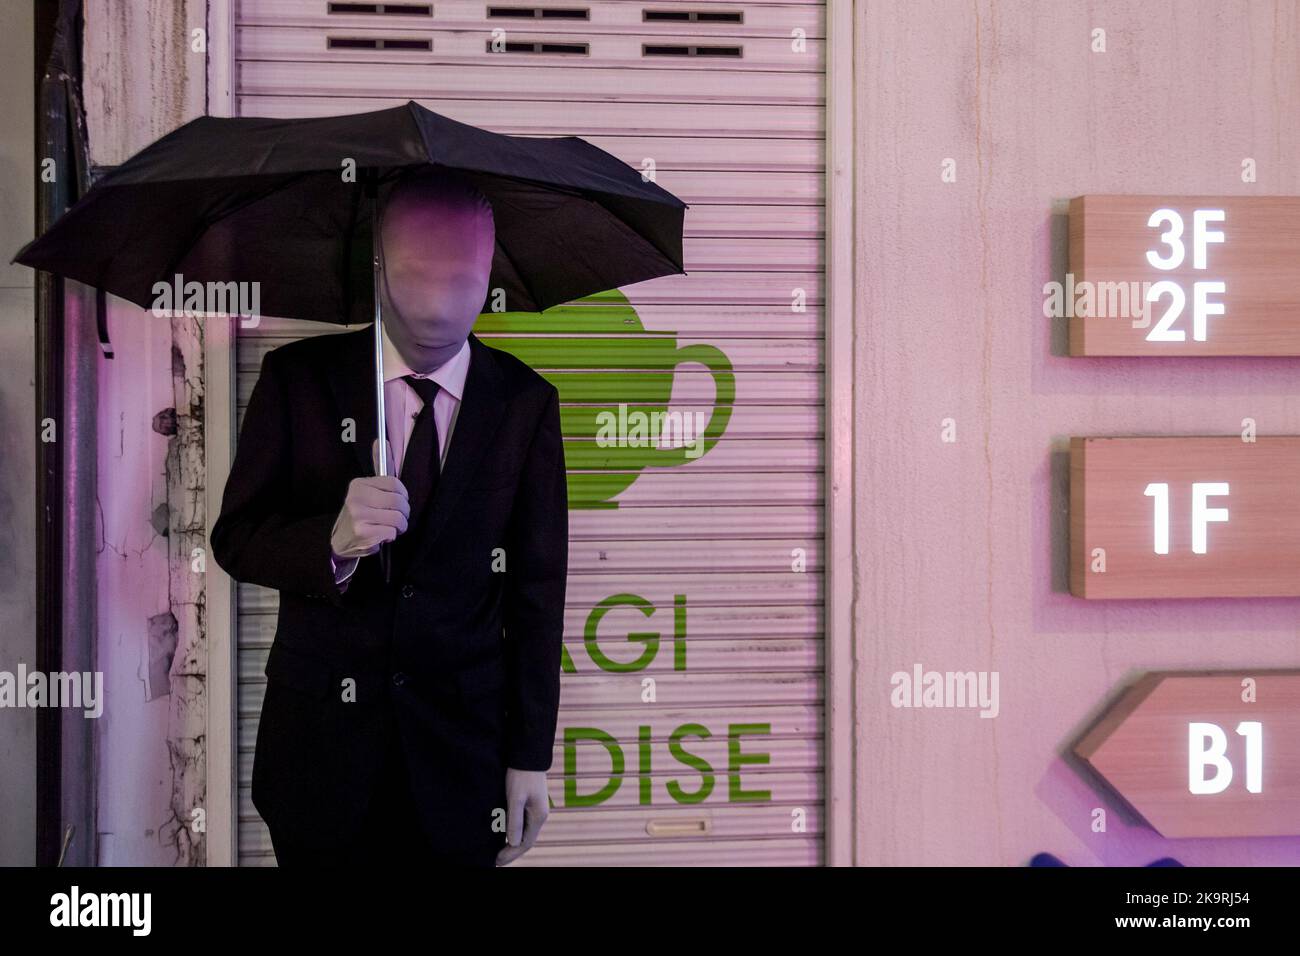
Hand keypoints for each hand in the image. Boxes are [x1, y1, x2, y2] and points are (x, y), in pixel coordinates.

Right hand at [329, 439, 408, 558]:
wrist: (342, 541)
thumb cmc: (360, 514)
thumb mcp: (367, 490)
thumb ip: (379, 466)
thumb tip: (382, 441)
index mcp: (359, 484)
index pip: (395, 484)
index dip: (402, 496)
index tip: (397, 502)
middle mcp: (356, 498)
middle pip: (399, 502)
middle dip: (403, 513)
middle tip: (396, 518)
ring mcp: (358, 515)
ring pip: (398, 518)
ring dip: (399, 526)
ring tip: (388, 527)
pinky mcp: (363, 533)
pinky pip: (392, 532)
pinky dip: (391, 536)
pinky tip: (380, 536)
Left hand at [495, 768, 549, 865]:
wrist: (528, 755)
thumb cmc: (521, 775)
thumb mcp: (515, 798)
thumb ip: (514, 821)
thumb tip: (513, 843)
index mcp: (538, 816)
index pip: (525, 843)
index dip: (511, 854)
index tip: (497, 861)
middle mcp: (540, 815)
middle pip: (526, 841)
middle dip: (512, 852)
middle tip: (496, 861)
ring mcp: (536, 810)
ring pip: (525, 833)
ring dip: (513, 844)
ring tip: (499, 852)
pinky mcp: (531, 804)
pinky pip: (524, 824)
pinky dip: (514, 833)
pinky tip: (505, 835)